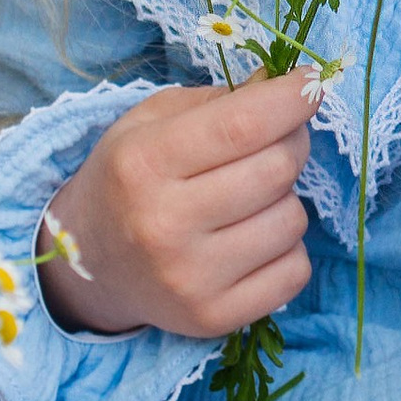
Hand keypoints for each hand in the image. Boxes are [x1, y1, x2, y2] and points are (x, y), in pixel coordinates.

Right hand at [39, 66, 315, 338]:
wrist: (90, 265)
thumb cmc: (129, 180)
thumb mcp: (152, 123)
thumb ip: (221, 99)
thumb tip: (290, 85)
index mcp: (144, 164)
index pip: (243, 124)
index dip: (291, 98)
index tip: (311, 83)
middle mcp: (164, 224)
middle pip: (277, 169)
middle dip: (292, 143)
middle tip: (277, 140)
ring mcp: (190, 279)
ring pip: (293, 220)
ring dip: (285, 200)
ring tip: (250, 199)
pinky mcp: (213, 317)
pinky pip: (296, 271)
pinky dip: (287, 249)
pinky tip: (252, 241)